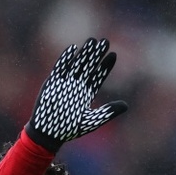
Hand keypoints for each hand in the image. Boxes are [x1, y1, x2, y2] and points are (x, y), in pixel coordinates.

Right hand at [25, 37, 127, 151]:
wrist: (49, 133)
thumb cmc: (70, 130)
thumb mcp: (93, 121)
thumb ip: (109, 112)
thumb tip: (126, 105)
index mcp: (87, 94)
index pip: (98, 76)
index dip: (105, 66)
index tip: (113, 54)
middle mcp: (77, 86)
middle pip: (89, 66)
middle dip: (97, 54)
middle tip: (105, 42)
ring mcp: (65, 83)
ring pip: (77, 64)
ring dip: (84, 53)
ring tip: (93, 41)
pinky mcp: (53, 82)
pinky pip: (60, 68)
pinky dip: (65, 59)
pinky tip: (73, 48)